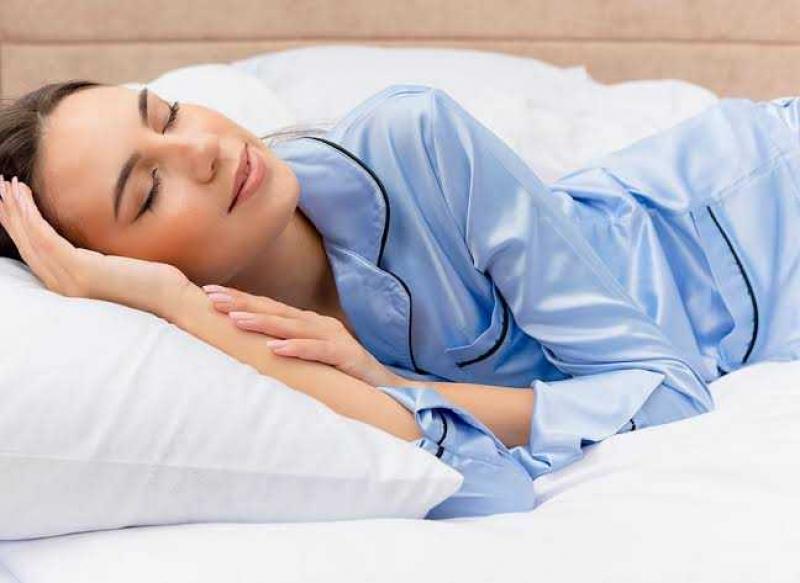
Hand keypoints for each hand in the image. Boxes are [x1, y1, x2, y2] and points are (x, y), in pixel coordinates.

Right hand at [0, 175, 190, 318]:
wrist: (175, 302)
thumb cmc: (157, 287)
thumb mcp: (122, 269)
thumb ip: (104, 262)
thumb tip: (102, 251)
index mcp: (72, 286)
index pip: (37, 254)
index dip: (20, 228)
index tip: (9, 204)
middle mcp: (65, 287)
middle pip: (28, 246)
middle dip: (11, 215)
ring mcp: (70, 281)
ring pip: (32, 239)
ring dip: (16, 210)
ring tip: (6, 184)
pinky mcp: (81, 271)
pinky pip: (46, 238)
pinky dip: (32, 215)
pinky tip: (23, 196)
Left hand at [202, 283, 404, 386]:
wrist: (386, 388)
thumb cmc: (342, 374)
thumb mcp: (307, 360)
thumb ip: (284, 348)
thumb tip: (246, 349)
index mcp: (307, 323)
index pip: (269, 307)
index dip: (240, 299)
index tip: (208, 293)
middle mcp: (318, 324)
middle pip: (276, 310)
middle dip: (242, 303)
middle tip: (212, 299)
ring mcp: (333, 338)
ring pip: (293, 327)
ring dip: (263, 322)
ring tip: (235, 320)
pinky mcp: (346, 356)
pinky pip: (318, 351)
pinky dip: (297, 348)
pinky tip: (276, 348)